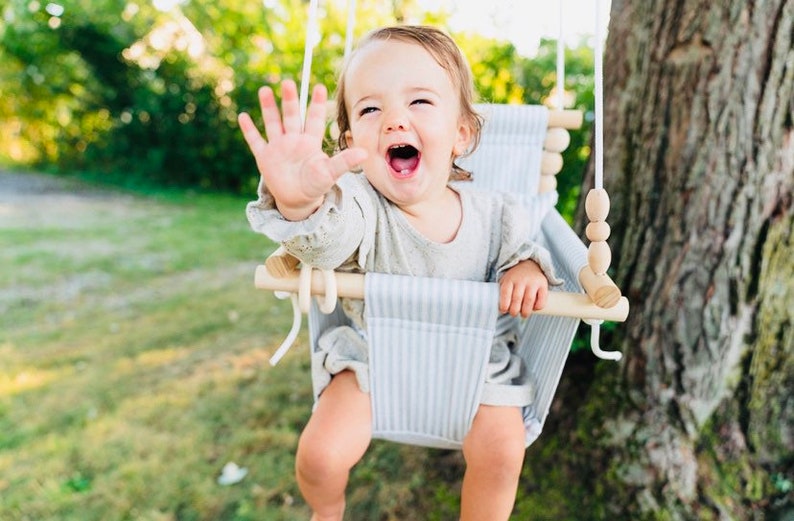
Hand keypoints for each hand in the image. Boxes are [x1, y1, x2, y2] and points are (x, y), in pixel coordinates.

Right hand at [237, 80, 366, 220]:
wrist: (298, 200)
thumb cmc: (317, 185)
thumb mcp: (330, 173)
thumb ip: (344, 162)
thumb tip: (365, 153)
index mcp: (310, 141)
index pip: (314, 118)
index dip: (316, 104)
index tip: (319, 86)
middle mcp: (294, 140)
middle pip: (292, 116)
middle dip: (290, 100)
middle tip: (288, 83)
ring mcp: (278, 147)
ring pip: (273, 123)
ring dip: (268, 108)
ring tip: (265, 89)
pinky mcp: (265, 157)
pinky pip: (256, 141)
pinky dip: (249, 130)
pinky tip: (243, 116)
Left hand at [499, 259, 548, 317]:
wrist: (529, 265)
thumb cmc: (514, 279)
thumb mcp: (505, 281)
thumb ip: (501, 293)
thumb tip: (499, 310)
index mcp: (510, 279)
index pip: (505, 292)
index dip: (504, 304)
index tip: (504, 311)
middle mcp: (521, 280)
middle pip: (517, 298)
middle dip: (514, 310)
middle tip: (514, 314)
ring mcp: (533, 282)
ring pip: (529, 300)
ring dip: (526, 311)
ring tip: (523, 314)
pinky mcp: (543, 284)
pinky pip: (542, 299)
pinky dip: (538, 307)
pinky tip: (534, 308)